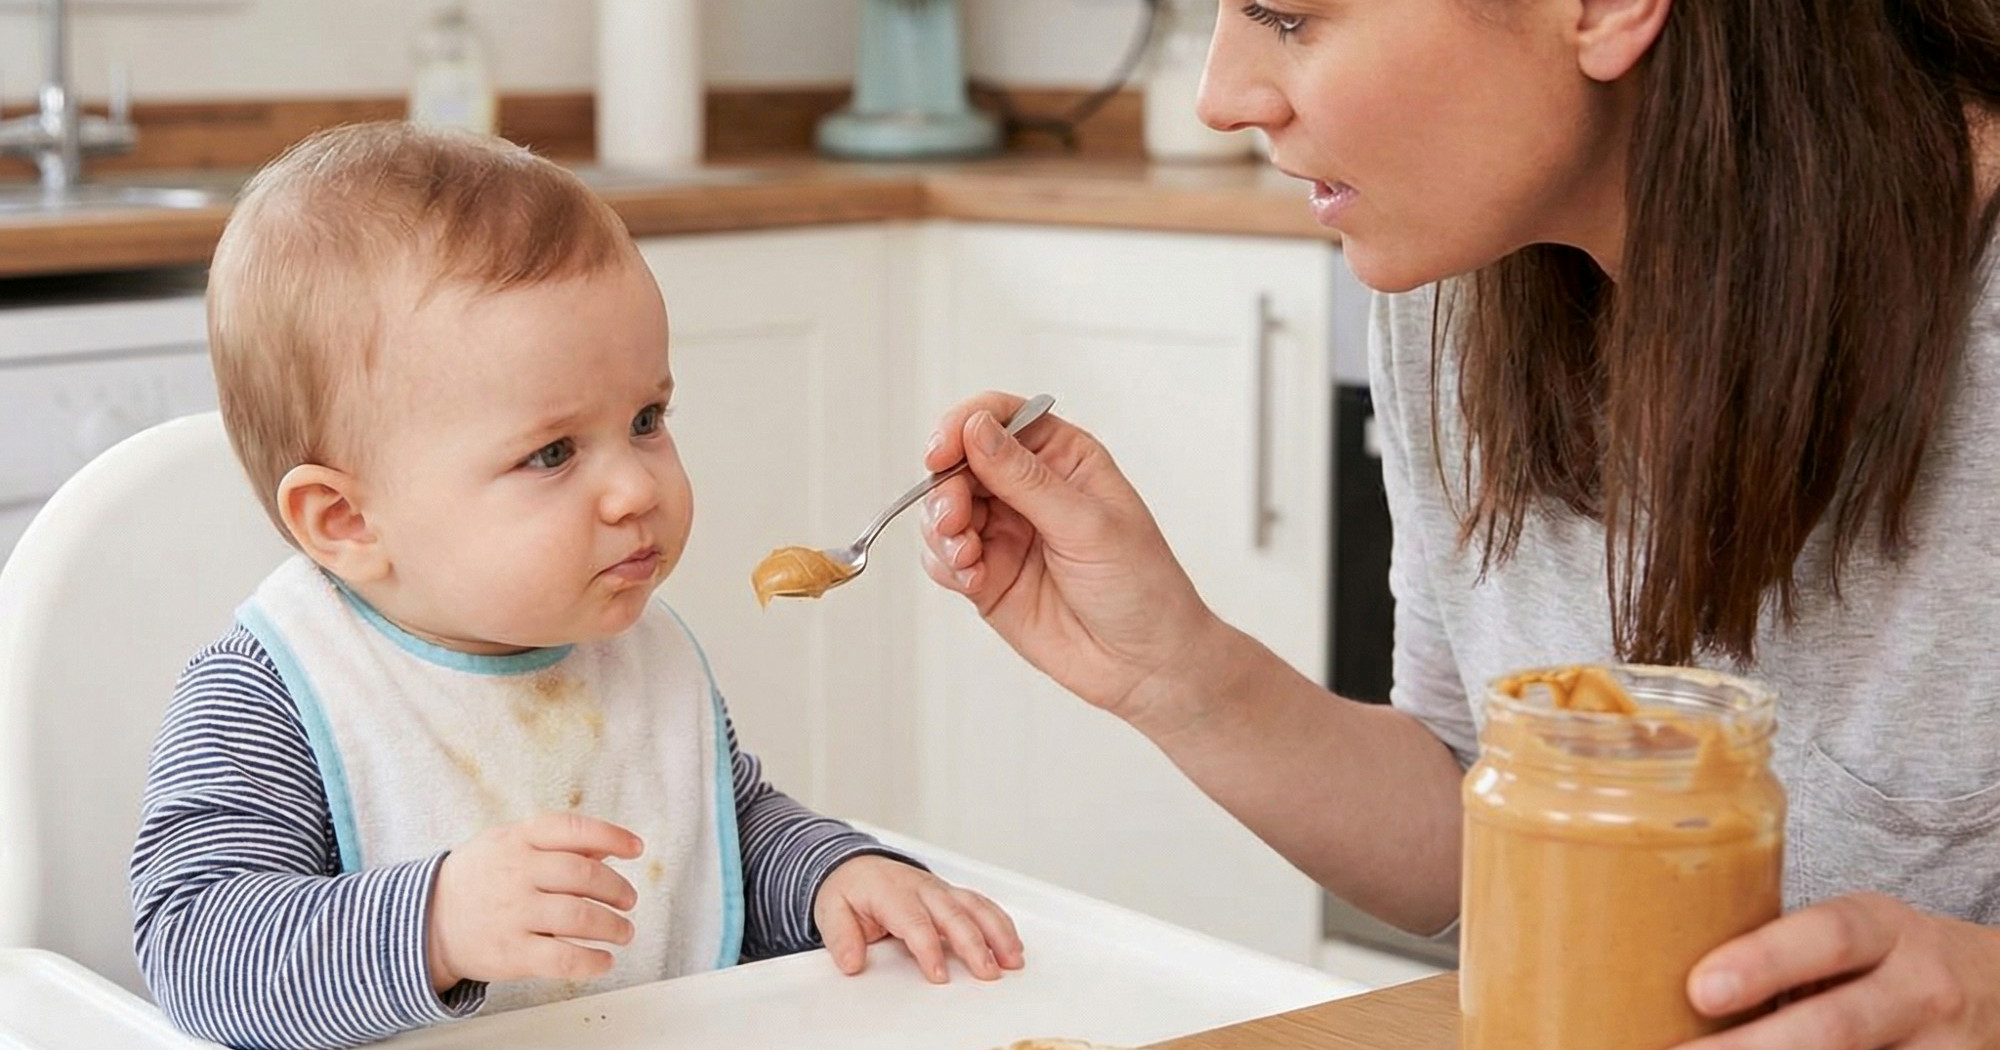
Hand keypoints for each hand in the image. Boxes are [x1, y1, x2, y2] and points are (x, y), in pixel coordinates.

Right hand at [426, 812, 643, 993]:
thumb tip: (608, 844)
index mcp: (518, 840)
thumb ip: (558, 843)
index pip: (573, 828)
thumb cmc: (479, 879)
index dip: (612, 836)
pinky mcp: (512, 952)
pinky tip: (603, 960)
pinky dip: (592, 961)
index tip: (636, 849)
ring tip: (624, 931)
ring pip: (580, 916)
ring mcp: (514, 913)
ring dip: (613, 926)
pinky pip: (563, 958)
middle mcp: (517, 873)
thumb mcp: (509, 845)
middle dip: (617, 889)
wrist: (425, 921)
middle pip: (584, 874)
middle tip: (629, 900)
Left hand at [813, 855, 1024, 983]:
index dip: (929, 948)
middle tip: (987, 972)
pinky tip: (1012, 944)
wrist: (857, 866)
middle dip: (974, 944)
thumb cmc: (850, 889)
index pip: (914, 921)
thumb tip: (850, 962)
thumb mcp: (832, 910)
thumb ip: (841, 936)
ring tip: (1012, 960)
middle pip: (954, 915)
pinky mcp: (952, 895)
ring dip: (997, 933)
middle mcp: (923, 889)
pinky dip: (1001, 923)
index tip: (938, 975)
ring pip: (976, 907)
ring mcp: (941, 890)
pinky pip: (982, 905)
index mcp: (892, 892)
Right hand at [920, 391, 1225, 726]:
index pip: (1000, 418)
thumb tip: (976, 429)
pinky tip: (972, 579)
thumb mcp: (1087, 524)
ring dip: (941, 529)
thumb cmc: (1141, 586)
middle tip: (953, 520)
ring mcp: (1004, 532)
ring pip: (943, 510)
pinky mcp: (987, 575)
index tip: (941, 452)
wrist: (1146, 664)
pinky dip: (945, 564)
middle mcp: (1027, 489)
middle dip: (946, 488)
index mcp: (1062, 458)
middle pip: (960, 463)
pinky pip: (943, 557)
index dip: (963, 426)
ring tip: (967, 556)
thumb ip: (1025, 478)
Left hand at [1678, 893, 1999, 1048]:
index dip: (1763, 963)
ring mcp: (1942, 1048)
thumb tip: (1661, 972)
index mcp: (1883, 929)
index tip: (1700, 989)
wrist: (1998, 989)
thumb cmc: (1887, 959)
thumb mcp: (1854, 935)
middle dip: (1755, 1048)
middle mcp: (1920, 987)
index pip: (1826, 937)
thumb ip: (1787, 950)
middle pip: (1836, 1025)